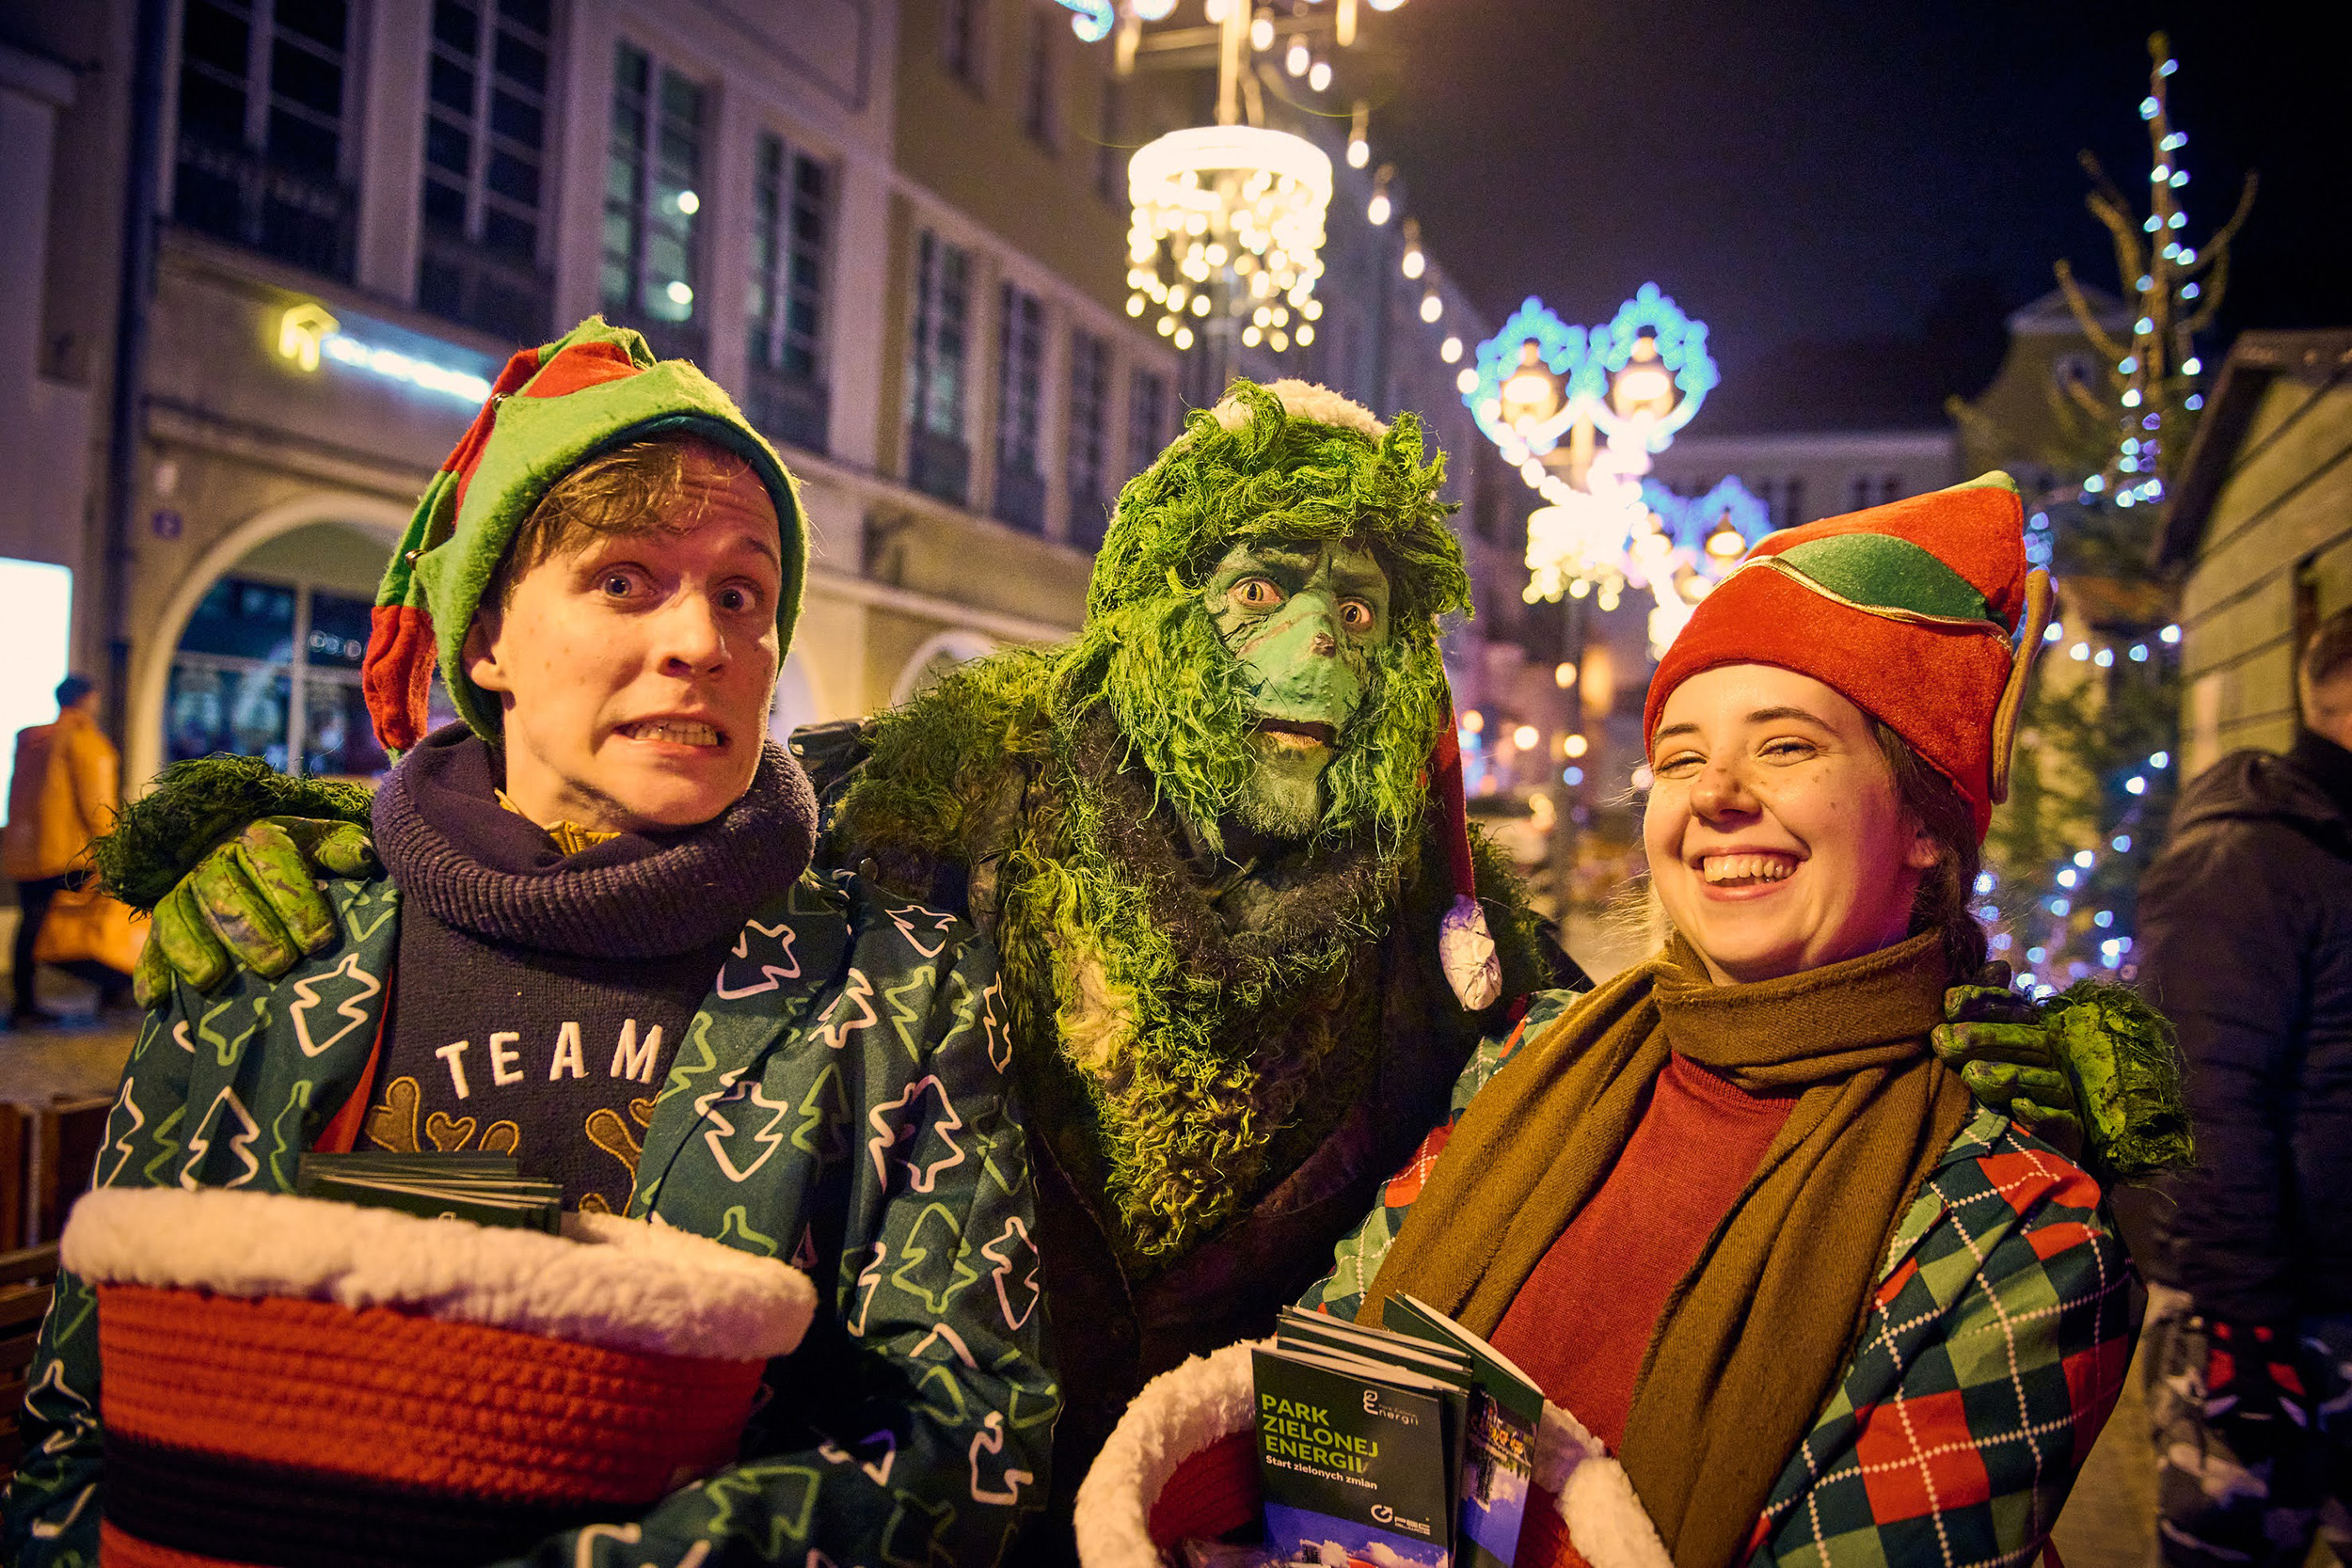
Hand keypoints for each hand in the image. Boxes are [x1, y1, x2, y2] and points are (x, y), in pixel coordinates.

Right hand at [132, 815, 378, 1005]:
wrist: (248, 852)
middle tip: (279, 965)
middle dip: (251, 931)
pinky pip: (151, 944)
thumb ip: (344, 849)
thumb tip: (365, 857)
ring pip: (179, 915)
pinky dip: (150, 971)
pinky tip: (155, 1000)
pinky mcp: (164, 922)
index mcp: (258, 836)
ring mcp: (183, 891)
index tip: (321, 940)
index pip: (273, 862)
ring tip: (213, 980)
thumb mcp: (325, 844)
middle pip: (224, 894)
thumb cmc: (300, 856)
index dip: (296, 901)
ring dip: (193, 948)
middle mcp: (214, 860)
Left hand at [1934, 960, 2085, 1160]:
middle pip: (2025, 1040)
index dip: (1984, 1002)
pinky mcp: (2070, 1130)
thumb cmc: (1995, 1082)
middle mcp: (2051, 1059)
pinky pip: (2061, 1119)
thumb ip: (1985, 1005)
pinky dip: (2041, 1114)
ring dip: (2006, 1075)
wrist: (2023, 1142)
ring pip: (2041, 1079)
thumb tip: (1999, 967)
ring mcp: (2063, 1094)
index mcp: (2030, 1033)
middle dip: (1983, 1037)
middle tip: (1942, 1041)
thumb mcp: (1983, 1044)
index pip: (2013, 1009)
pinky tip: (2019, 1109)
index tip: (1949, 1002)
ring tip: (1971, 1075)